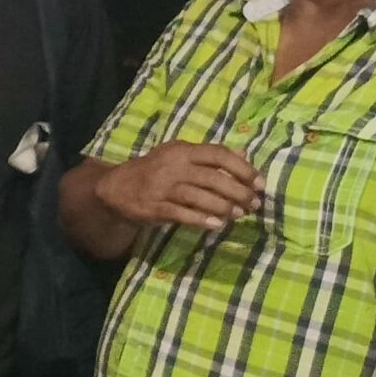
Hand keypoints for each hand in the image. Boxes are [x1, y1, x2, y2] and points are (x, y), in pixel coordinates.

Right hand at [95, 141, 262, 233]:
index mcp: (182, 150)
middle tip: (253, 205)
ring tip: (238, 215)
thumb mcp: (179, 156)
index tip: (260, 184)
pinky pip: (180, 213)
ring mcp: (161, 187)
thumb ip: (210, 156)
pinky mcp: (153, 207)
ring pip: (198, 196)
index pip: (218, 154)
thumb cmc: (155, 170)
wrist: (115, 187)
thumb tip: (245, 154)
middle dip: (237, 192)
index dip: (242, 169)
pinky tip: (216, 225)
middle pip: (212, 177)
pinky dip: (200, 220)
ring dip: (222, 207)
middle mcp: (172, 166)